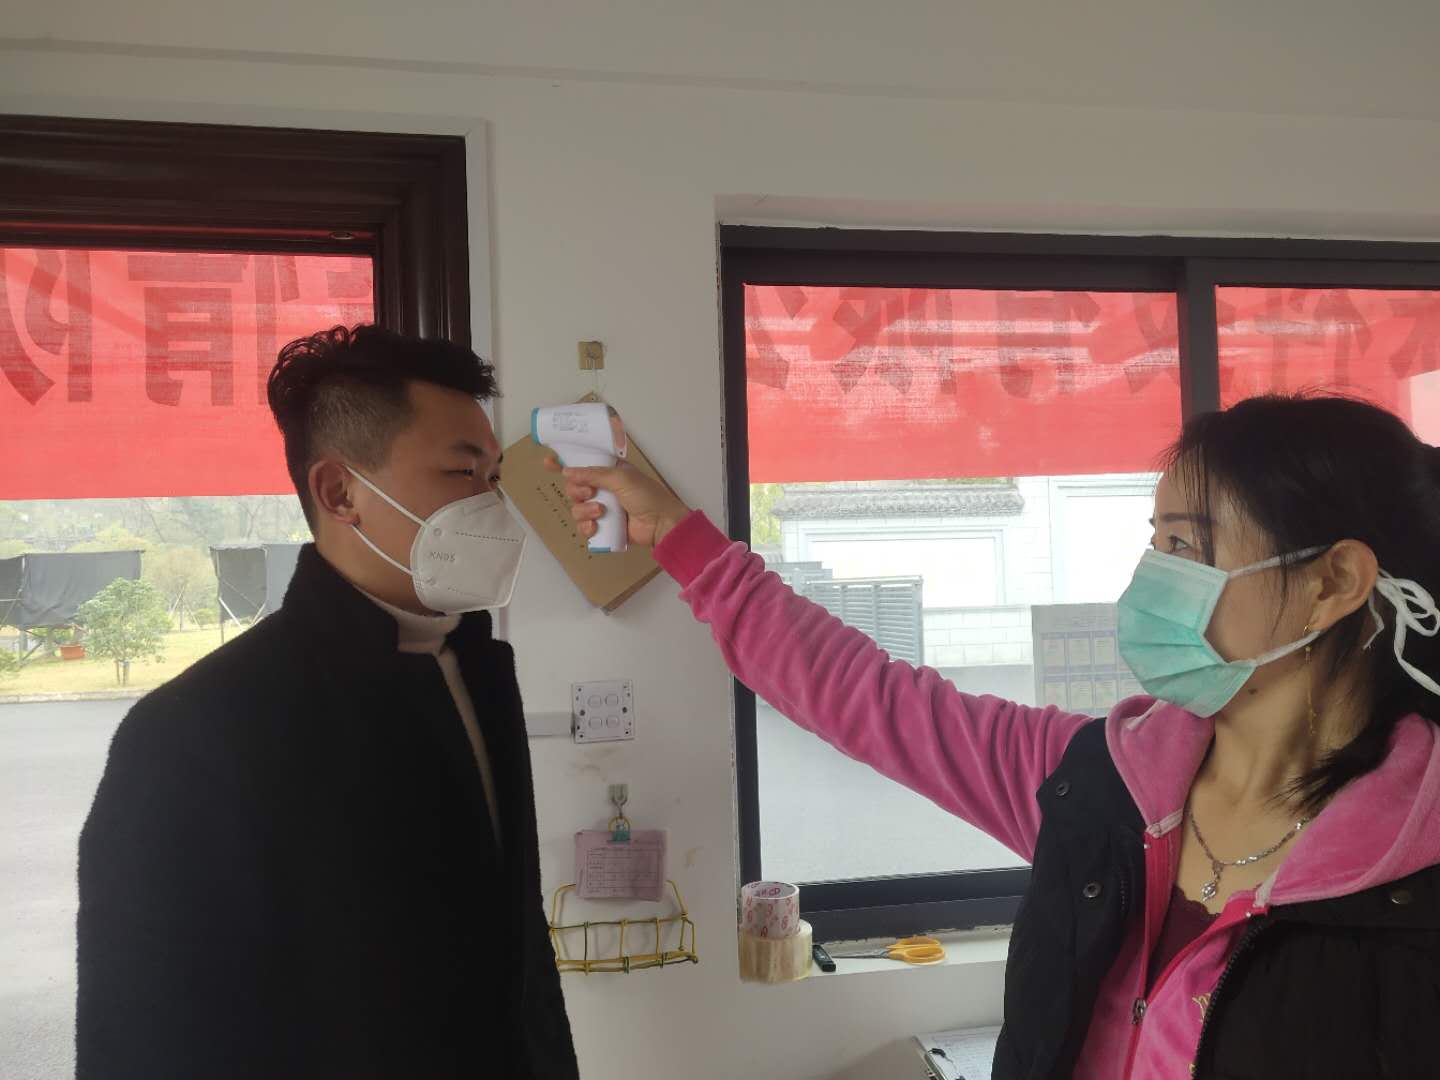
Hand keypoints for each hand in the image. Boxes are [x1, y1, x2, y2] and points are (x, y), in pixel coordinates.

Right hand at [545, 455, 690, 548]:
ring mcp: (602, 508)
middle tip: (589, 492)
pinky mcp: (603, 527)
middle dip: (577, 490)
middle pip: (573, 487)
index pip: (582, 463)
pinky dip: (586, 527)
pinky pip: (583, 526)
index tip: (548, 462)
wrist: (661, 524)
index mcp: (608, 471)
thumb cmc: (647, 496)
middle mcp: (603, 488)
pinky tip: (595, 527)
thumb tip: (567, 471)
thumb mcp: (621, 478)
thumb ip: (593, 474)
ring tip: (599, 512)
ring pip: (576, 508)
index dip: (564, 462)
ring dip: (584, 510)